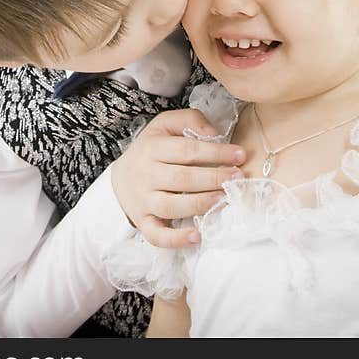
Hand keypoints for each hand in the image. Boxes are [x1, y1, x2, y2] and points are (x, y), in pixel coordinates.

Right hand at [111, 109, 245, 247]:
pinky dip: (175, 239)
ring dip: (200, 203)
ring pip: (171, 205)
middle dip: (213, 178)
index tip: (240, 154)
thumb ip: (190, 120)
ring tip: (223, 199)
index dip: (216, 152)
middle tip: (237, 177)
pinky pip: (157, 235)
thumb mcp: (165, 125)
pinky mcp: (144, 222)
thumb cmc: (151, 150)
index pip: (187, 150)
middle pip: (182, 178)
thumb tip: (214, 133)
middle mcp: (147, 175)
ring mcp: (144, 201)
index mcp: (153, 148)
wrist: (119, 178)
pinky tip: (196, 236)